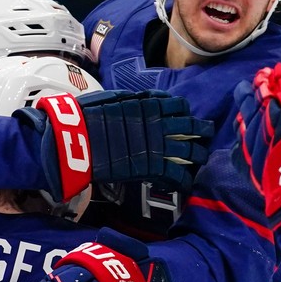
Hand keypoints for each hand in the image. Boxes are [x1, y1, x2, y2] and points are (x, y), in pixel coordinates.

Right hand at [16, 90, 212, 201]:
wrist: (75, 140)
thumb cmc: (87, 117)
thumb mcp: (112, 98)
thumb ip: (134, 99)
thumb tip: (147, 99)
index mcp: (149, 105)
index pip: (179, 106)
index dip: (186, 113)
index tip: (186, 118)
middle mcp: (157, 124)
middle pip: (191, 127)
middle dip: (202, 132)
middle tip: (205, 136)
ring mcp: (155, 147)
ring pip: (189, 151)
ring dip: (197, 156)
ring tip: (199, 160)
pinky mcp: (149, 168)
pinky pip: (175, 175)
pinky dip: (183, 180)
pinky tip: (184, 183)